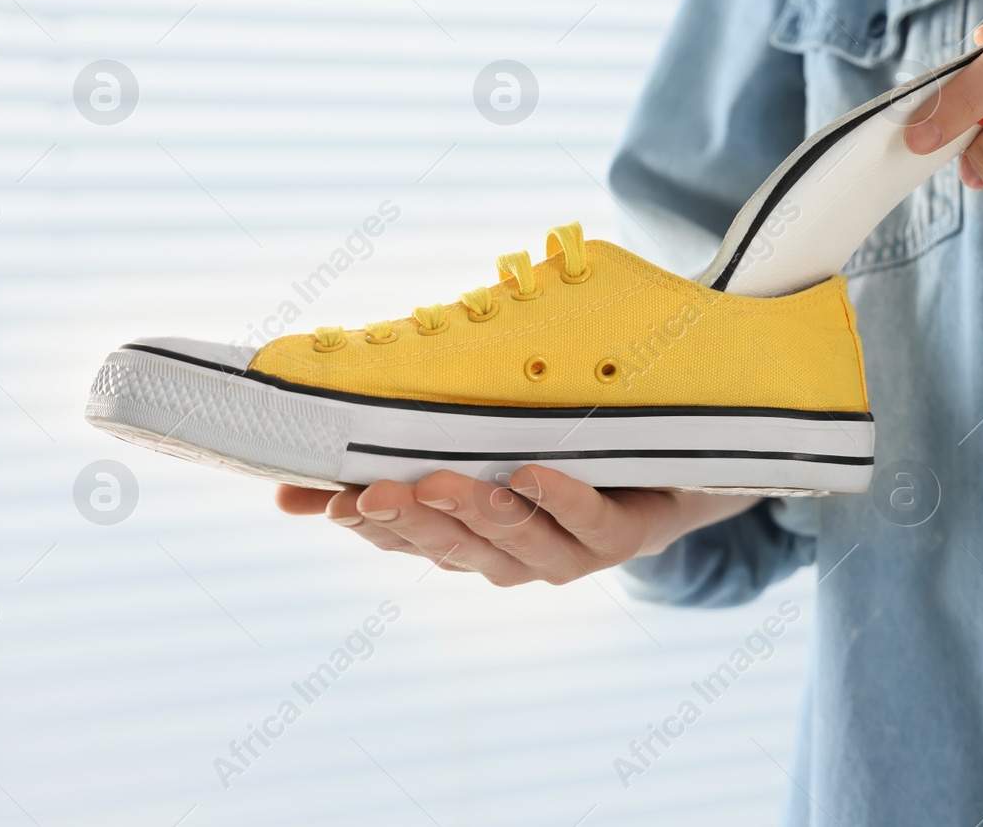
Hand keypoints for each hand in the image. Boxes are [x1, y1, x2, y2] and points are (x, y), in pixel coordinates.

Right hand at [276, 466, 758, 586]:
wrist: (677, 469)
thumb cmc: (566, 446)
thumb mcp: (489, 433)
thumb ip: (424, 428)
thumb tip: (322, 425)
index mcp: (472, 538)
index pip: (402, 535)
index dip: (355, 519)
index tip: (305, 497)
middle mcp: (514, 557)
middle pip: (452, 546)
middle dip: (407, 521)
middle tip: (364, 494)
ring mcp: (570, 552)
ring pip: (515, 542)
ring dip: (475, 514)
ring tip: (437, 483)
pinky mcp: (624, 535)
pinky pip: (589, 522)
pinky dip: (560, 500)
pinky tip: (531, 475)